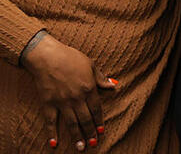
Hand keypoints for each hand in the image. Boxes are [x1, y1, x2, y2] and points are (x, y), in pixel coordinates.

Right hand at [21, 31, 116, 150]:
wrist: (47, 56)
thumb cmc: (71, 57)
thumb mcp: (91, 65)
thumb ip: (101, 78)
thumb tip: (113, 86)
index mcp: (88, 88)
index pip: (96, 109)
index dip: (99, 121)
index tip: (102, 131)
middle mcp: (76, 98)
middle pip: (85, 119)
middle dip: (90, 132)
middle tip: (94, 144)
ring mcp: (61, 102)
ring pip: (71, 123)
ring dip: (77, 136)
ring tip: (81, 147)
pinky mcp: (48, 103)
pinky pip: (50, 121)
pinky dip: (52, 133)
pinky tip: (54, 144)